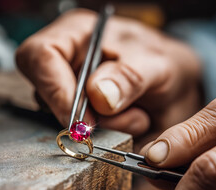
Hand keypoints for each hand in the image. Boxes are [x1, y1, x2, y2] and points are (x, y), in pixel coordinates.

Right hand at [16, 9, 201, 134]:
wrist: (175, 86)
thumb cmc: (165, 65)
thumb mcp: (158, 66)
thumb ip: (130, 77)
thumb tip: (97, 95)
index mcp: (78, 32)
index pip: (41, 56)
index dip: (54, 89)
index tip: (83, 119)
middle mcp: (67, 57)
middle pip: (45, 91)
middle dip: (84, 114)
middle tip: (118, 117)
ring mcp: (69, 86)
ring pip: (61, 115)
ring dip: (102, 125)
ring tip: (134, 114)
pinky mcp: (77, 109)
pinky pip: (77, 128)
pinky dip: (105, 131)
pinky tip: (126, 119)